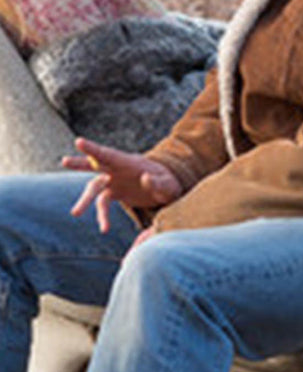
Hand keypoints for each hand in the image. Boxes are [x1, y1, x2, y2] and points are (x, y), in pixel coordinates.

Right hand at [62, 137, 182, 232]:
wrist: (167, 190)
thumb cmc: (169, 183)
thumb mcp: (167, 184)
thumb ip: (157, 182)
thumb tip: (145, 178)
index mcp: (128, 162)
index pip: (108, 154)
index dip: (93, 149)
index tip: (79, 142)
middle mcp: (117, 169)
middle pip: (95, 165)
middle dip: (80, 163)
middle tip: (64, 161)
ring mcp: (114, 181)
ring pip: (94, 187)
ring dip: (85, 200)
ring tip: (75, 213)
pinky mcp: (115, 193)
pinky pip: (103, 204)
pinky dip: (102, 216)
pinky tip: (105, 229)